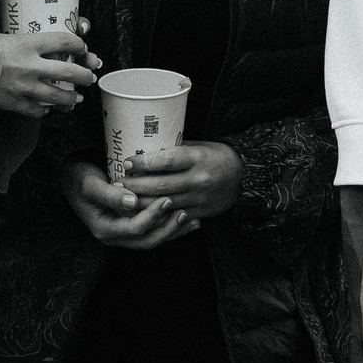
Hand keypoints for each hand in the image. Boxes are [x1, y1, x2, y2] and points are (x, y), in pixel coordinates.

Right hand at [0, 29, 98, 116]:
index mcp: (28, 44)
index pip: (65, 41)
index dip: (78, 44)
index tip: (81, 48)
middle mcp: (32, 66)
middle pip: (71, 72)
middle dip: (84, 75)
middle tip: (88, 77)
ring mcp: (26, 88)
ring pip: (59, 96)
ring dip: (71, 98)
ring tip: (76, 99)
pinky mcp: (17, 104)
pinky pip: (37, 111)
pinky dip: (44, 111)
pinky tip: (47, 109)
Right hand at [60, 159, 196, 250]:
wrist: (72, 178)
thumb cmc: (79, 178)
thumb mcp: (89, 183)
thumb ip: (109, 194)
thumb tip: (131, 202)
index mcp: (104, 228)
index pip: (134, 228)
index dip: (153, 217)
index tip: (167, 199)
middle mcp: (114, 236)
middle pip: (147, 240)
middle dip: (168, 229)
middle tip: (185, 212)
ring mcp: (122, 234)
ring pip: (153, 239)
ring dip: (173, 231)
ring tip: (193, 220)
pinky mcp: (129, 226)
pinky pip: (152, 232)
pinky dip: (169, 227)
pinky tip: (186, 221)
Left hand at [117, 142, 242, 220]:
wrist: (244, 177)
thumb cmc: (216, 156)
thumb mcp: (198, 146)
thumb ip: (174, 151)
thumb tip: (144, 149)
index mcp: (198, 158)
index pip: (166, 161)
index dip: (144, 162)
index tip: (127, 162)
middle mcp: (199, 179)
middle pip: (160, 185)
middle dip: (135, 185)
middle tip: (118, 182)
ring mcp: (199, 199)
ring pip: (164, 204)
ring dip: (141, 202)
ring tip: (123, 197)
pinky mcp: (200, 213)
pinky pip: (173, 216)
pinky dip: (156, 215)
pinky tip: (141, 212)